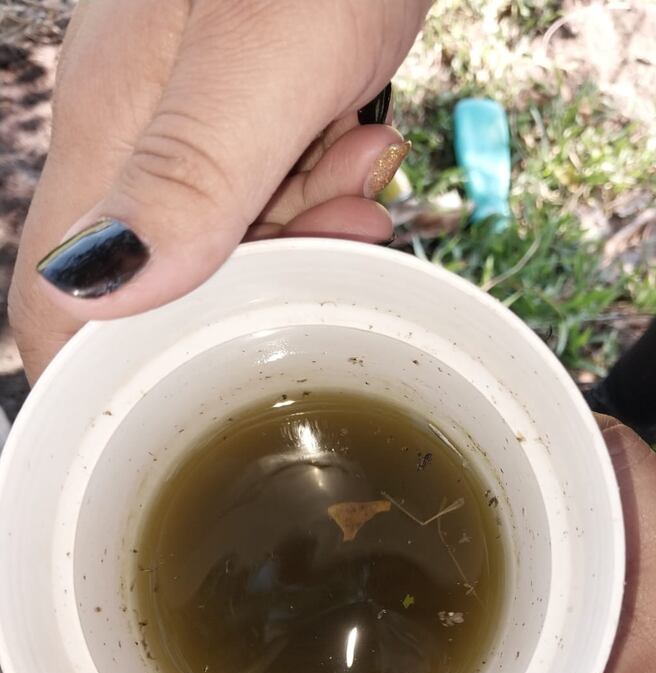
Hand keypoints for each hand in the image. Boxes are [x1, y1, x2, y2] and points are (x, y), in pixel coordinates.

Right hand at [9, 0, 430, 380]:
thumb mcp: (264, 58)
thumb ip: (184, 173)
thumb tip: (96, 291)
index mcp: (107, 135)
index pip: (56, 302)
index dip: (104, 369)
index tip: (189, 389)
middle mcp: (132, 138)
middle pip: (153, 285)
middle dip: (247, 289)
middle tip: (338, 231)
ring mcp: (187, 123)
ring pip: (217, 243)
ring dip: (298, 233)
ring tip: (358, 164)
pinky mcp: (240, 111)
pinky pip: (259, 192)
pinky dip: (315, 188)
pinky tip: (358, 144)